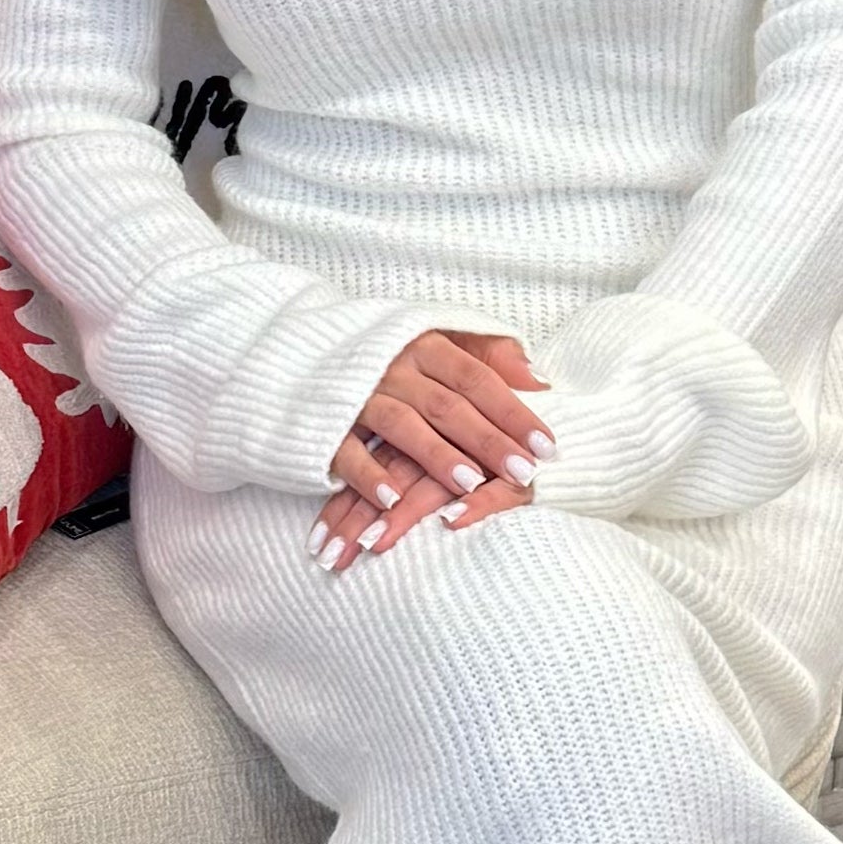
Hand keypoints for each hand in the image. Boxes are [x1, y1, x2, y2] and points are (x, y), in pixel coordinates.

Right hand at [313, 327, 549, 573]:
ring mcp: (356, 395)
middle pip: (447, 405)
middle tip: (524, 474)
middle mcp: (391, 366)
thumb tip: (539, 380)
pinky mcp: (324, 425)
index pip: (477, 379)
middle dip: (488, 441)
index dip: (512, 411)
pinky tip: (394, 502)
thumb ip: (487, 355)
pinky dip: (370, 475)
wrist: (296, 357)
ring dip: (437, 456)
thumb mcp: (434, 341)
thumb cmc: (383, 355)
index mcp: (423, 344)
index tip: (546, 446)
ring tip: (472, 484)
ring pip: (403, 424)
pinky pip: (347, 451)